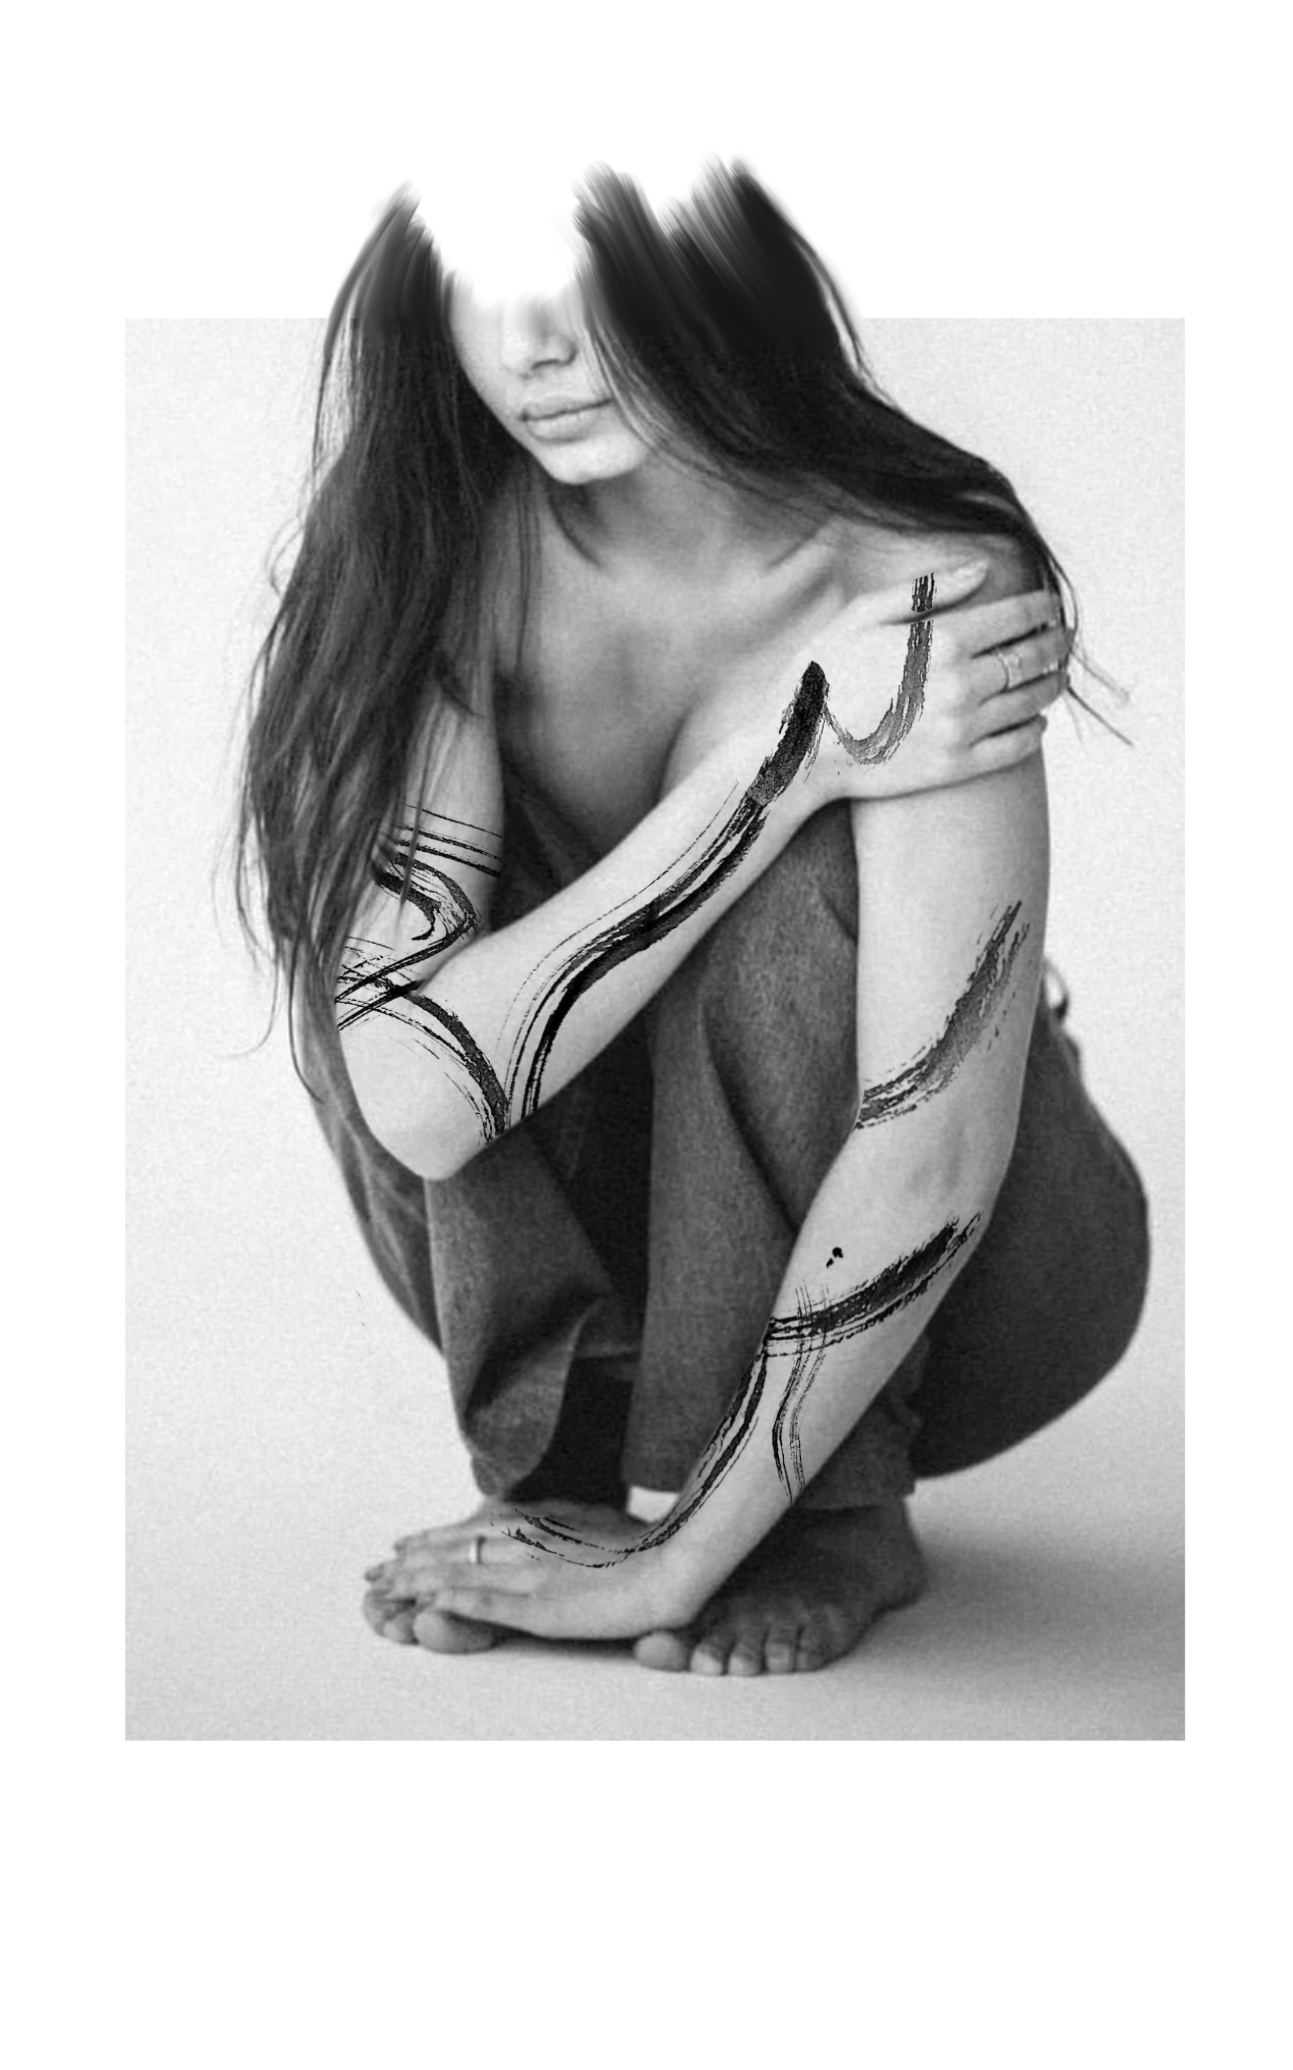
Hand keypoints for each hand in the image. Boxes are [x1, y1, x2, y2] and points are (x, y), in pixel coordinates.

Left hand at [365, 1502, 686, 1642]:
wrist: (673, 1563)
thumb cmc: (641, 1545)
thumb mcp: (591, 1522)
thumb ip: (556, 1522)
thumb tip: (530, 1520)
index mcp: (537, 1523)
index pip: (469, 1530)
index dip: (431, 1540)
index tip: (401, 1548)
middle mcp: (525, 1541)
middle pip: (453, 1550)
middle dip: (409, 1562)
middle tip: (374, 1574)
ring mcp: (529, 1573)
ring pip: (458, 1573)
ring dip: (415, 1582)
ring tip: (383, 1591)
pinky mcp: (540, 1606)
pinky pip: (485, 1602)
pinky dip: (450, 1602)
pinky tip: (425, 1605)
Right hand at [791, 560, 1069, 805]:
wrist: (798, 751)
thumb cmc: (822, 674)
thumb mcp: (862, 616)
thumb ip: (926, 591)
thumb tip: (983, 569)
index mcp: (941, 641)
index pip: (1016, 617)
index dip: (1040, 607)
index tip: (1049, 605)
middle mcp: (961, 686)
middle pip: (1032, 659)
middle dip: (1055, 643)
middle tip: (1063, 637)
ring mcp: (962, 730)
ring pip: (1031, 702)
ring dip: (1051, 685)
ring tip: (1055, 675)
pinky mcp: (956, 768)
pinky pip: (1016, 747)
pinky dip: (1034, 731)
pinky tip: (1034, 721)